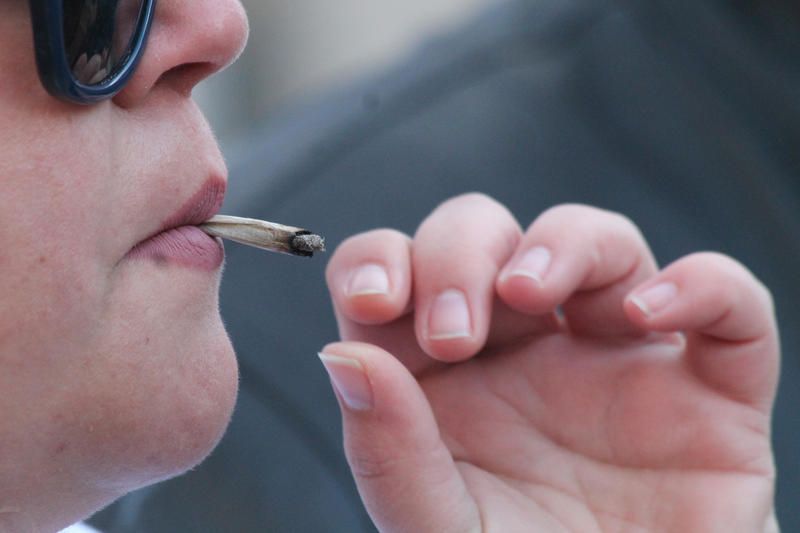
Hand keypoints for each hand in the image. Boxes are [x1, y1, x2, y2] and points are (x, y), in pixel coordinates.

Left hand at [321, 195, 778, 532]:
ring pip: (597, 243)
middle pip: (488, 237)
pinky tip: (650, 313)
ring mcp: (620, 361)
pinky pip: (729, 304)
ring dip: (561, 242)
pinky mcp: (711, 390)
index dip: (379, 262)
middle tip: (452, 335)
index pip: (401, 274)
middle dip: (460, 255)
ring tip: (531, 289)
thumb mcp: (436, 527)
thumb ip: (389, 451)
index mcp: (451, 377)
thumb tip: (344, 355)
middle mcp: (529, 352)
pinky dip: (701, 285)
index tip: (373, 301)